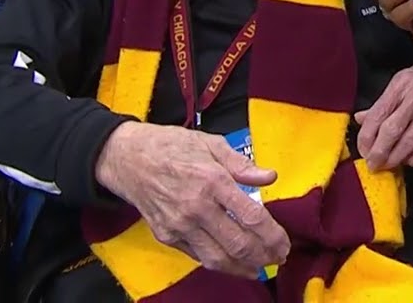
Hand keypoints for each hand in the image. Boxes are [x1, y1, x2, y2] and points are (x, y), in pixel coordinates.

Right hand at [95, 122, 289, 277]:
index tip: (284, 242)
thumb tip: (269, 176)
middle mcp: (196, 207)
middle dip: (264, 256)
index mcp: (212, 180)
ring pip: (218, 257)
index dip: (273, 235)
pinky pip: (198, 256)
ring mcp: (179, 224)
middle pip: (238, 243)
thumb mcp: (211, 144)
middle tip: (278, 258)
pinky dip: (219, 263)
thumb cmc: (171, 146)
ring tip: (260, 267)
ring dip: (243, 267)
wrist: (128, 158)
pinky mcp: (167, 235)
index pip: (252, 217)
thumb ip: (242, 164)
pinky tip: (234, 262)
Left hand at [355, 56, 412, 170]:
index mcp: (400, 85)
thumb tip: (360, 119)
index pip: (378, 114)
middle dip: (379, 152)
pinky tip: (408, 160)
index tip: (363, 149)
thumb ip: (381, 103)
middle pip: (393, 130)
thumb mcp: (399, 82)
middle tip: (372, 164)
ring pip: (410, 142)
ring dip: (395, 158)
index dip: (366, 136)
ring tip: (387, 165)